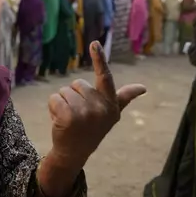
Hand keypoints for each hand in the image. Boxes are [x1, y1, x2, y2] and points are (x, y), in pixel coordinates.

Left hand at [47, 41, 146, 167]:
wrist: (74, 152)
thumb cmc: (92, 129)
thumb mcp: (111, 114)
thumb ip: (124, 97)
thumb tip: (143, 88)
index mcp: (111, 104)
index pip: (105, 77)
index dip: (99, 59)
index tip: (94, 43)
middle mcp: (101, 108)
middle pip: (78, 84)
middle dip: (74, 97)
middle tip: (78, 116)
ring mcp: (85, 112)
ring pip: (64, 91)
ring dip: (62, 103)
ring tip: (69, 119)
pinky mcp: (68, 116)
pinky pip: (54, 98)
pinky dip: (53, 108)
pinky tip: (59, 121)